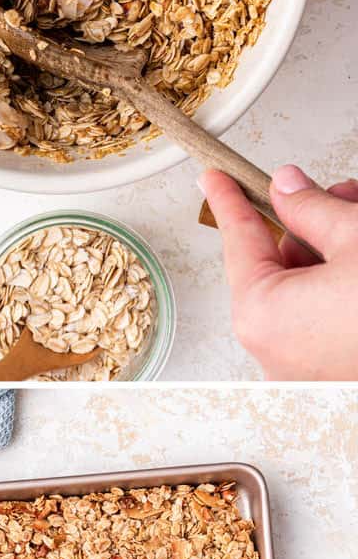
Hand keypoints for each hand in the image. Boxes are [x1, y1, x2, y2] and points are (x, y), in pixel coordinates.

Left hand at [201, 166, 357, 378]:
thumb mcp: (357, 240)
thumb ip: (312, 209)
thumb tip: (287, 188)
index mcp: (263, 315)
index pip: (239, 241)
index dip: (229, 200)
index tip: (214, 179)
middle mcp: (273, 352)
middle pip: (277, 266)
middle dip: (308, 224)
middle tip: (339, 197)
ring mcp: (302, 373)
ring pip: (304, 292)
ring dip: (331, 254)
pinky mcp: (329, 379)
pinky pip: (321, 321)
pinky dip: (339, 289)